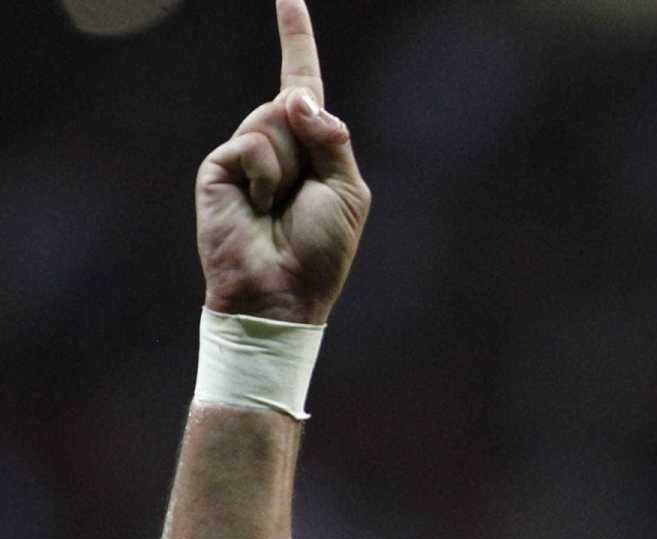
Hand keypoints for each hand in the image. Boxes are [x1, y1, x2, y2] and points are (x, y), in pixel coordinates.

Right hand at [196, 0, 370, 325]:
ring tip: (280, 206)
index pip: (302, 81)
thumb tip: (299, 95)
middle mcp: (275, 143)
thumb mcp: (348, 191)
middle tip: (303, 194)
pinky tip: (259, 207)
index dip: (296, 38)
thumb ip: (334, 139)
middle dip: (310, 142)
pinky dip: (266, 176)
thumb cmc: (321, 250)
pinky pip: (251, 144)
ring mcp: (243, 153)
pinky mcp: (218, 166)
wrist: (283, 292)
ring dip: (289, 166)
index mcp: (311, 146)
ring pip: (272, 120)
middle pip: (293, 101)